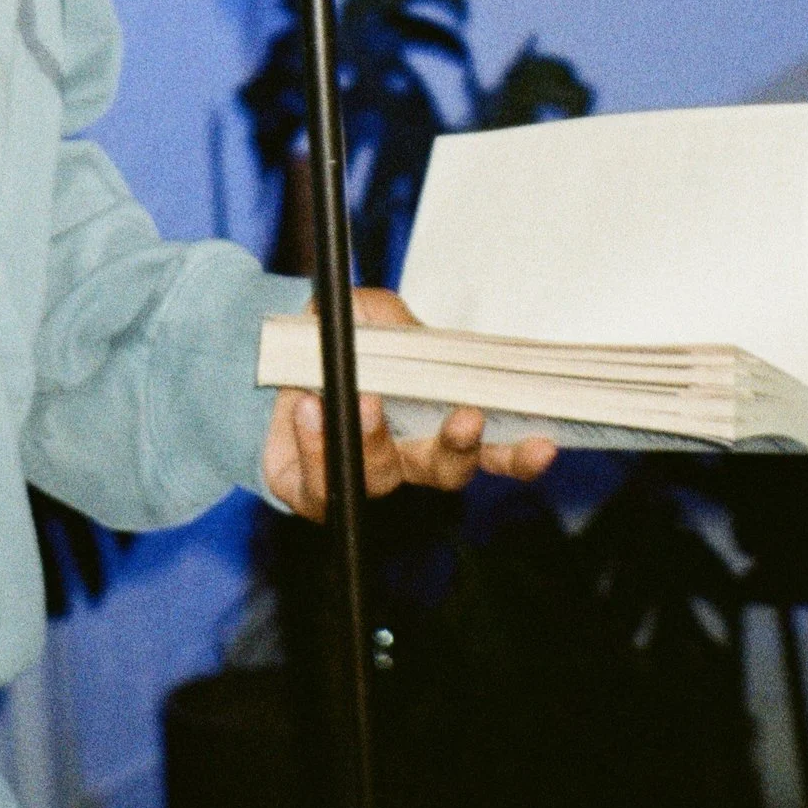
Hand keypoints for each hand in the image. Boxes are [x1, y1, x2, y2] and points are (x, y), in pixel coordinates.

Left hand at [260, 290, 557, 510]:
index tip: (544, 441)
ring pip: (381, 476)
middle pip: (448, 472)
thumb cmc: (333, 340)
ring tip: (360, 398)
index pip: (490, 446)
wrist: (263, 360)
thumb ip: (397, 323)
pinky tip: (308, 409)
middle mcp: (406, 456)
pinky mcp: (315, 492)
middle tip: (465, 418)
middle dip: (461, 448)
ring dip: (375, 436)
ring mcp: (362, 476)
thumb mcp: (367, 315)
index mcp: (434, 418)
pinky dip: (316, 443)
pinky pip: (322, 484)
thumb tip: (418, 340)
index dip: (519, 453)